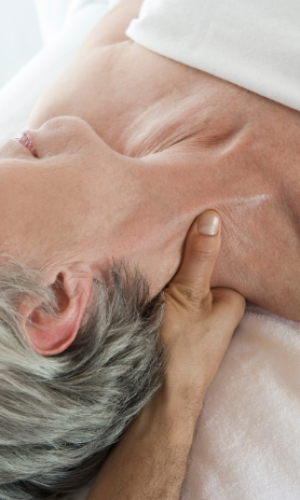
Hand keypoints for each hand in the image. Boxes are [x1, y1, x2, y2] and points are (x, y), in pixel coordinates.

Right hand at [159, 210, 244, 416]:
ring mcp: (196, 323)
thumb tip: (212, 217)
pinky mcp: (176, 332)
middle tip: (161, 237)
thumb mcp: (189, 295)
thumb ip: (199, 257)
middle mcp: (217, 312)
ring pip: (181, 288)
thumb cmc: (180, 347)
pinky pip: (168, 301)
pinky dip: (157, 292)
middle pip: (199, 273)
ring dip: (166, 276)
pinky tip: (143, 281)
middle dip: (181, 260)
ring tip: (149, 254)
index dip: (202, 244)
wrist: (157, 399)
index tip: (185, 223)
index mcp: (232, 301)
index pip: (220, 261)